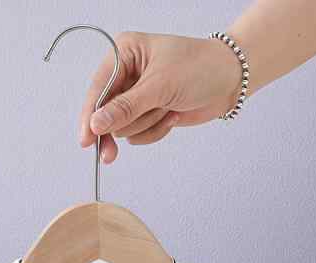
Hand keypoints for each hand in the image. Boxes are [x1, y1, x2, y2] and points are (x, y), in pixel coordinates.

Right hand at [79, 31, 243, 163]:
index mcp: (124, 53)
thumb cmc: (199, 68)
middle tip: (110, 155)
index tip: (86, 140)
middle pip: (107, 112)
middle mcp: (128, 73)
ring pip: (125, 127)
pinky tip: (172, 117)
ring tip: (167, 109)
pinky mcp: (150, 113)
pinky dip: (156, 131)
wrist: (230, 80)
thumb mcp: (159, 86)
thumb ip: (125, 107)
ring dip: (147, 125)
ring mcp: (139, 95)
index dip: (90, 116)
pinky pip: (140, 134)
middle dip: (121, 127)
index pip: (98, 88)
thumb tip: (96, 124)